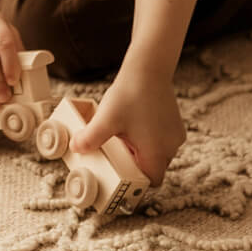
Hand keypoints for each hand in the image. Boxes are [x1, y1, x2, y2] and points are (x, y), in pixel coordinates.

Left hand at [71, 70, 184, 184]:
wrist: (148, 68)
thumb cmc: (130, 94)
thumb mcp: (105, 119)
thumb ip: (89, 138)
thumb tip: (76, 148)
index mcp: (157, 152)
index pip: (151, 181)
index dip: (137, 182)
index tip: (121, 175)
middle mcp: (171, 146)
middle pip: (153, 168)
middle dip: (135, 164)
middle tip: (116, 154)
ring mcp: (175, 134)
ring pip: (157, 153)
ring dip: (141, 150)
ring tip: (122, 137)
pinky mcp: (174, 123)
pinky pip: (161, 139)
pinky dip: (148, 138)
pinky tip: (132, 125)